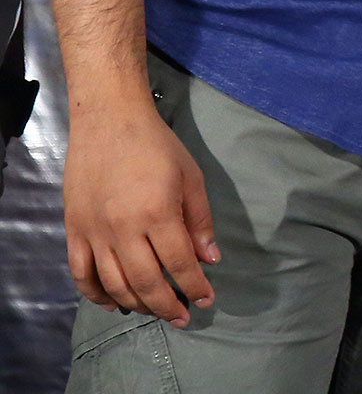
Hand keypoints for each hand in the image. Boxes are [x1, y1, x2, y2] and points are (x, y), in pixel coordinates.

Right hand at [64, 99, 216, 326]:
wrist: (109, 121)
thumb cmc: (156, 145)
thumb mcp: (190, 176)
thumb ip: (200, 221)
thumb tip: (210, 259)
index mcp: (157, 213)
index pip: (179, 263)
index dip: (195, 286)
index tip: (206, 299)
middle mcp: (123, 228)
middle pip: (145, 282)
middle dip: (168, 305)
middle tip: (183, 316)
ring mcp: (94, 232)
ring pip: (113, 284)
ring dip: (136, 304)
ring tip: (155, 310)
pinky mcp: (74, 230)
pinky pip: (81, 274)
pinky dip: (96, 294)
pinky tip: (114, 302)